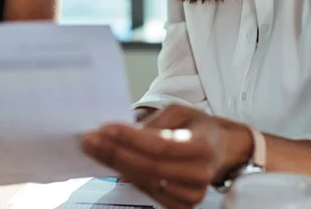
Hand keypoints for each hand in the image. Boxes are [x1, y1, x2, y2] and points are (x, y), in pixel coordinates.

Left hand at [82, 104, 252, 208]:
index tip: (106, 128)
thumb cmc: (197, 128)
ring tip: (95, 150)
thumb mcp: (179, 112)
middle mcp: (200, 174)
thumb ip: (154, 123)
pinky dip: (128, 178)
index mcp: (204, 147)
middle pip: (149, 166)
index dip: (131, 139)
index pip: (161, 146)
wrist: (219, 150)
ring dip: (116, 166)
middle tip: (91, 140)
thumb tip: (125, 137)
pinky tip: (113, 165)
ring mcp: (192, 195)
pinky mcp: (182, 206)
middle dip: (115, 152)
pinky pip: (148, 193)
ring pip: (145, 181)